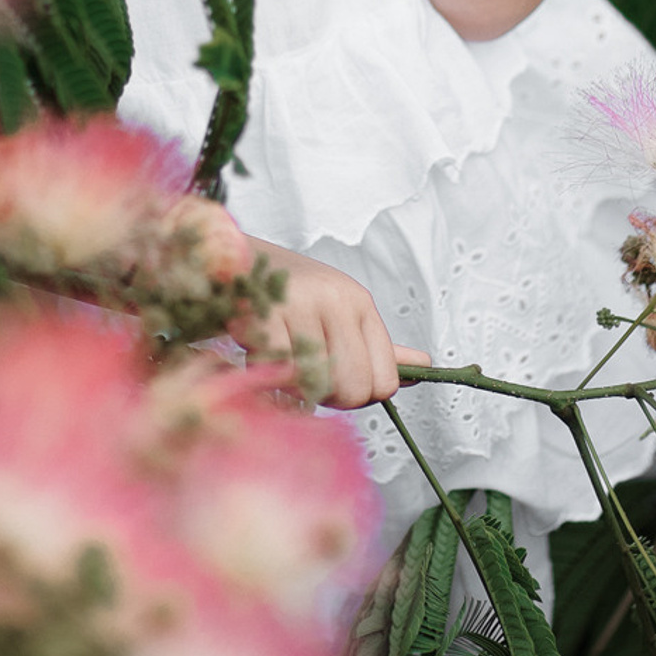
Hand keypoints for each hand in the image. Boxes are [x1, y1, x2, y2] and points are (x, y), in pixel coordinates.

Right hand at [235, 237, 430, 407]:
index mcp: (359, 303)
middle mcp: (336, 300)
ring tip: (280, 362)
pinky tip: (259, 356)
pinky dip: (266, 377)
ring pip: (316, 386)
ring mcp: (302, 304)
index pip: (386, 381)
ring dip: (293, 388)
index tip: (335, 382)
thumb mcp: (338, 312)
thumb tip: (425, 366)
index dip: (360, 395)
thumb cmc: (287, 293)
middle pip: (353, 389)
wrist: (230, 257)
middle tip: (304, 377)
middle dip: (327, 398)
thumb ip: (377, 345)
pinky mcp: (264, 313)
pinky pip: (278, 373)